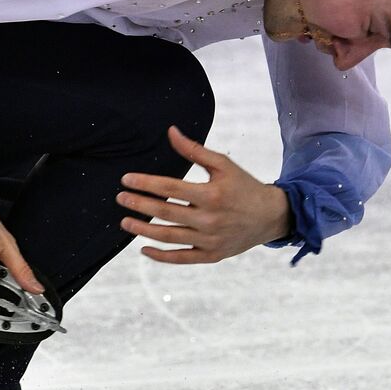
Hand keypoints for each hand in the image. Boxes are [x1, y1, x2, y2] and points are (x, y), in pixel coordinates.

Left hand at [116, 125, 291, 263]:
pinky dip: (161, 256)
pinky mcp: (212, 255)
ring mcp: (210, 240)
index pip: (170, 188)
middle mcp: (210, 219)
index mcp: (212, 194)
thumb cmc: (244, 186)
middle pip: (166, 213)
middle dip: (139, 205)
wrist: (271, 216)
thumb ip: (194, 150)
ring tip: (125, 222)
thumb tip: (171, 131)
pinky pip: (182, 258)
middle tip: (120, 199)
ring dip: (144, 230)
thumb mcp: (223, 164)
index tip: (126, 180)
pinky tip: (143, 248)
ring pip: (170, 237)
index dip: (146, 183)